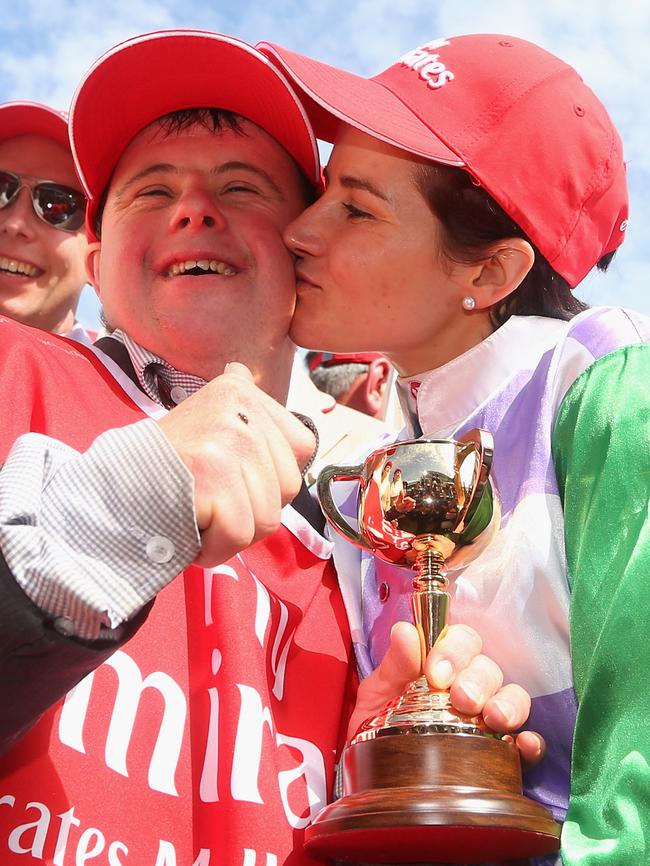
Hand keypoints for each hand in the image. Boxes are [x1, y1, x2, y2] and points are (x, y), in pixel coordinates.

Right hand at [156, 362, 314, 565]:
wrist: (108, 490)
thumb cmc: (165, 466)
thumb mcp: (202, 419)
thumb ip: (236, 407)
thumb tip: (242, 370)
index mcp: (242, 390)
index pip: (302, 448)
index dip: (271, 478)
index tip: (232, 476)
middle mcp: (240, 407)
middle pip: (287, 488)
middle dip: (252, 510)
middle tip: (211, 498)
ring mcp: (229, 439)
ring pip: (267, 518)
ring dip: (232, 533)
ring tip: (198, 510)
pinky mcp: (213, 474)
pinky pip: (239, 535)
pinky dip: (213, 548)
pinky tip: (189, 526)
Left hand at [348, 621, 543, 765]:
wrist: (376, 776)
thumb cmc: (380, 723)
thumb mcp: (379, 692)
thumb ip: (395, 663)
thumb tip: (405, 630)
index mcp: (444, 663)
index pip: (463, 640)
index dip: (454, 650)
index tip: (435, 672)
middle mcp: (472, 685)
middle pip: (489, 669)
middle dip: (478, 681)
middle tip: (461, 699)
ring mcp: (490, 718)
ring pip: (515, 698)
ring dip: (508, 704)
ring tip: (493, 719)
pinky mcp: (505, 754)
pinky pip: (528, 743)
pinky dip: (530, 742)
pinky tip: (524, 745)